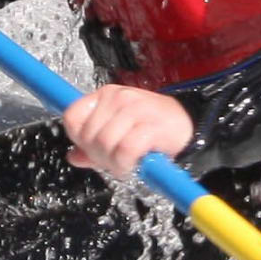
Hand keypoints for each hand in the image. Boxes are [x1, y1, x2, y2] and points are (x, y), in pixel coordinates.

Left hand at [60, 84, 195, 181]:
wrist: (188, 128)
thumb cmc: (152, 130)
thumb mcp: (119, 134)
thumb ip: (93, 146)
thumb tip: (73, 157)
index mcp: (106, 95)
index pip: (72, 117)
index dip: (79, 139)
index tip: (94, 149)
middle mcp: (118, 97)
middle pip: (89, 135)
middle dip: (100, 156)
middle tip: (116, 160)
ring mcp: (136, 108)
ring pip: (105, 143)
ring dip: (114, 162)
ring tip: (128, 162)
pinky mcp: (151, 125)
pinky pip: (126, 150)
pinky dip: (127, 163)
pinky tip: (135, 164)